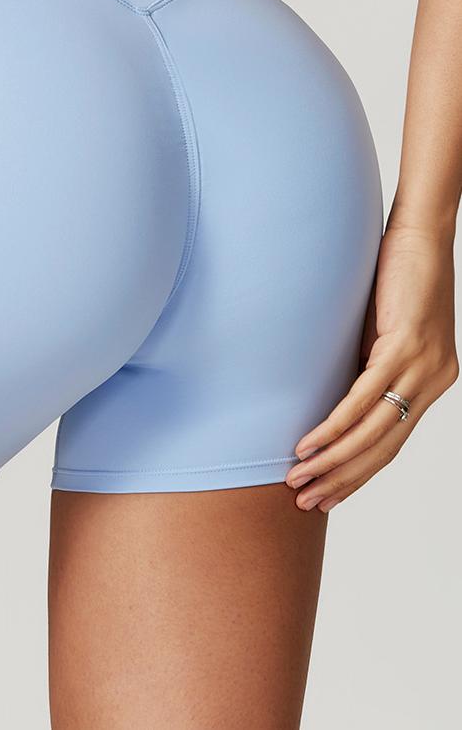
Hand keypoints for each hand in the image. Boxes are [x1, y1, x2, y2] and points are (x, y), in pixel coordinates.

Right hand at [284, 221, 458, 510]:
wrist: (421, 233)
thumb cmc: (398, 274)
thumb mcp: (381, 331)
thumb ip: (368, 364)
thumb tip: (336, 394)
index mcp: (433, 382)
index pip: (393, 444)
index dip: (358, 474)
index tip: (327, 495)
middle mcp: (434, 382)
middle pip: (384, 449)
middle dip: (341, 480)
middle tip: (307, 501)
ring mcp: (424, 368)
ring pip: (374, 433)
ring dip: (332, 462)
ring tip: (298, 480)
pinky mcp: (406, 348)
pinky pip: (364, 399)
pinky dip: (334, 426)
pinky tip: (311, 445)